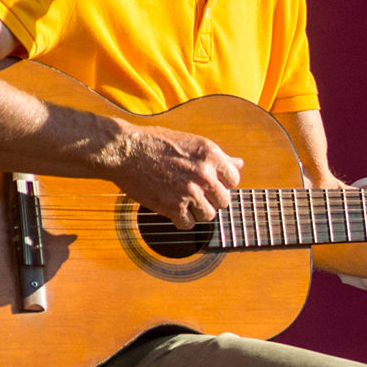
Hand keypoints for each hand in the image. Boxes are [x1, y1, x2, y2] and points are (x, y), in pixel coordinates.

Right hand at [111, 123, 243, 229]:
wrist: (126, 151)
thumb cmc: (157, 143)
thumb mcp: (193, 142)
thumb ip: (217, 157)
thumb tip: (240, 163)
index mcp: (211, 155)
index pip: (234, 179)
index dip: (223, 183)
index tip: (211, 183)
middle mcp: (204, 174)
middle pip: (224, 200)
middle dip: (211, 199)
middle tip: (197, 194)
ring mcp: (190, 192)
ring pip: (209, 215)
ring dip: (198, 211)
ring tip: (185, 202)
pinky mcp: (173, 207)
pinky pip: (188, 224)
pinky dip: (181, 220)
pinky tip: (174, 209)